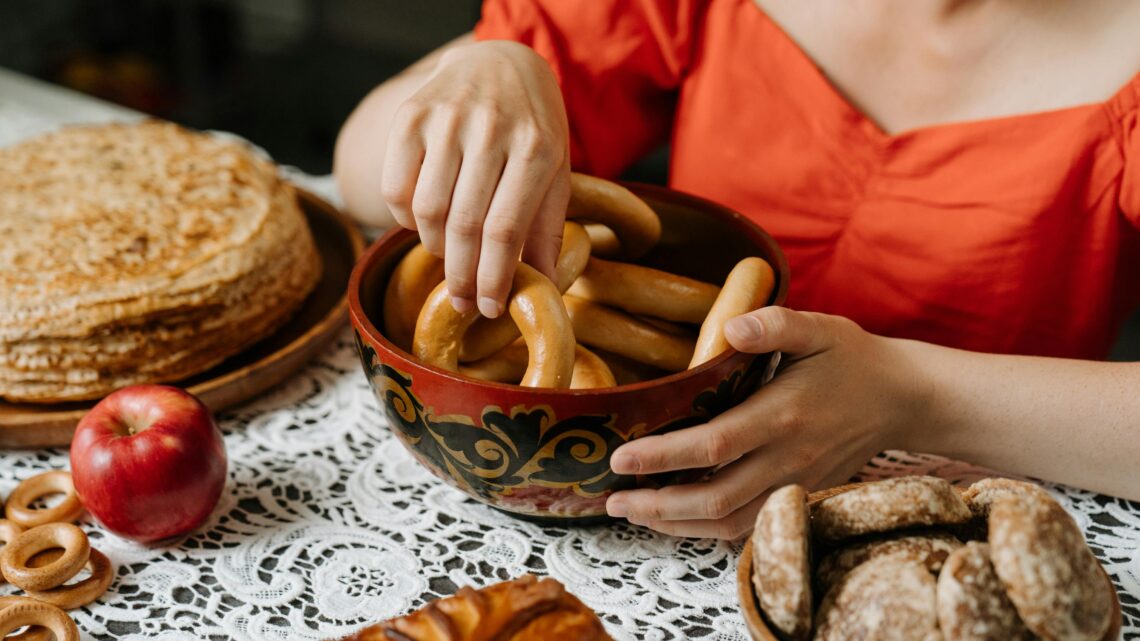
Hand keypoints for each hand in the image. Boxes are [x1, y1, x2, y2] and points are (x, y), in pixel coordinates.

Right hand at [382, 40, 570, 318]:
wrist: (502, 63)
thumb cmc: (533, 131)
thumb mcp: (554, 175)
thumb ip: (546, 232)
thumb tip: (544, 293)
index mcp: (536, 149)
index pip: (505, 231)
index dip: (492, 279)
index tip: (488, 309)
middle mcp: (491, 130)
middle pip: (464, 226)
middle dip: (461, 276)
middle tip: (461, 303)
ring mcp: (447, 119)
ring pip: (427, 210)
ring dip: (435, 247)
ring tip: (450, 255)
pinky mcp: (410, 114)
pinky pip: (395, 186)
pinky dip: (404, 218)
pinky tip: (425, 221)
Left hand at [604, 307, 927, 538]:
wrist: (903, 399)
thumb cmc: (851, 358)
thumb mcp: (818, 328)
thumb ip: (774, 324)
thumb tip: (731, 327)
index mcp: (782, 414)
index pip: (714, 445)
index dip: (663, 457)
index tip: (619, 458)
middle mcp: (787, 458)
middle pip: (714, 498)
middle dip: (656, 504)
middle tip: (610, 500)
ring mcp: (794, 484)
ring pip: (729, 523)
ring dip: (676, 525)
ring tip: (632, 514)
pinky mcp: (798, 497)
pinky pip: (748, 527)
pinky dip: (706, 531)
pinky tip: (674, 520)